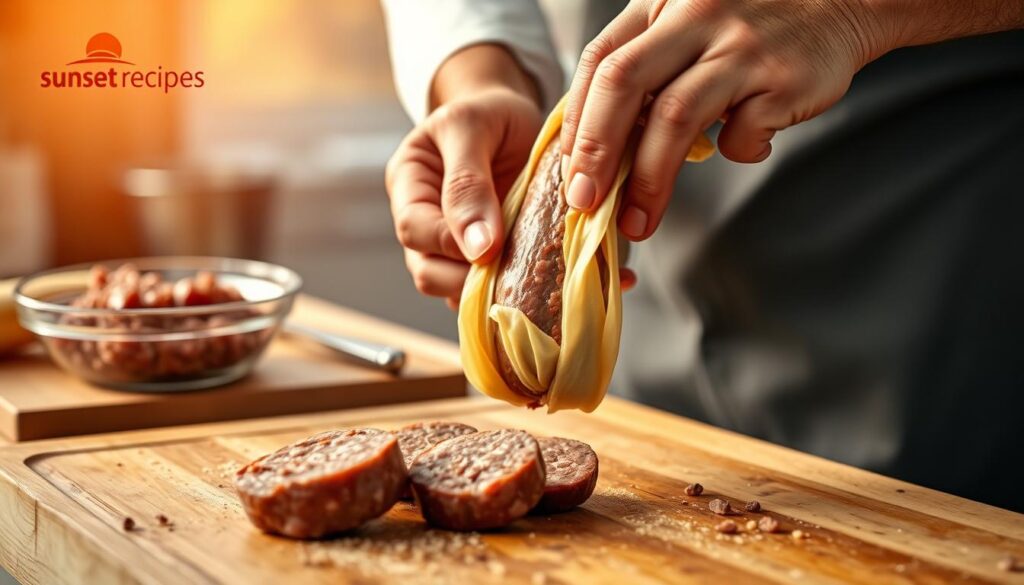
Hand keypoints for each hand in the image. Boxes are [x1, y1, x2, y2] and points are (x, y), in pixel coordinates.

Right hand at [386, 86, 543, 308]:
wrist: (516, 117)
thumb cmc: (490, 113)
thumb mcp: (472, 128)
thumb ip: (467, 181)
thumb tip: (477, 246)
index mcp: (408, 184)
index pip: (414, 228)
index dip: (451, 243)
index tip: (493, 248)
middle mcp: (422, 220)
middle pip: (425, 270)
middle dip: (464, 278)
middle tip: (510, 271)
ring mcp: (448, 245)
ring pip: (450, 289)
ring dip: (484, 292)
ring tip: (521, 280)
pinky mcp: (479, 260)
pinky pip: (480, 293)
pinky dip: (500, 296)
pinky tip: (527, 285)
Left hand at [561, 0, 889, 240]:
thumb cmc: (753, 19)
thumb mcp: (689, 19)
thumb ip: (647, 66)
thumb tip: (597, 146)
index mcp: (662, 3)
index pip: (600, 61)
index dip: (577, 122)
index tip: (570, 170)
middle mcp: (696, 16)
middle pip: (624, 84)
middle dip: (596, 151)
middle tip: (584, 202)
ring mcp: (741, 46)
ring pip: (675, 117)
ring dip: (648, 180)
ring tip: (636, 222)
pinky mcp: (782, 78)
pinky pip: (742, 134)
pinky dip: (738, 152)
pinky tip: (746, 145)